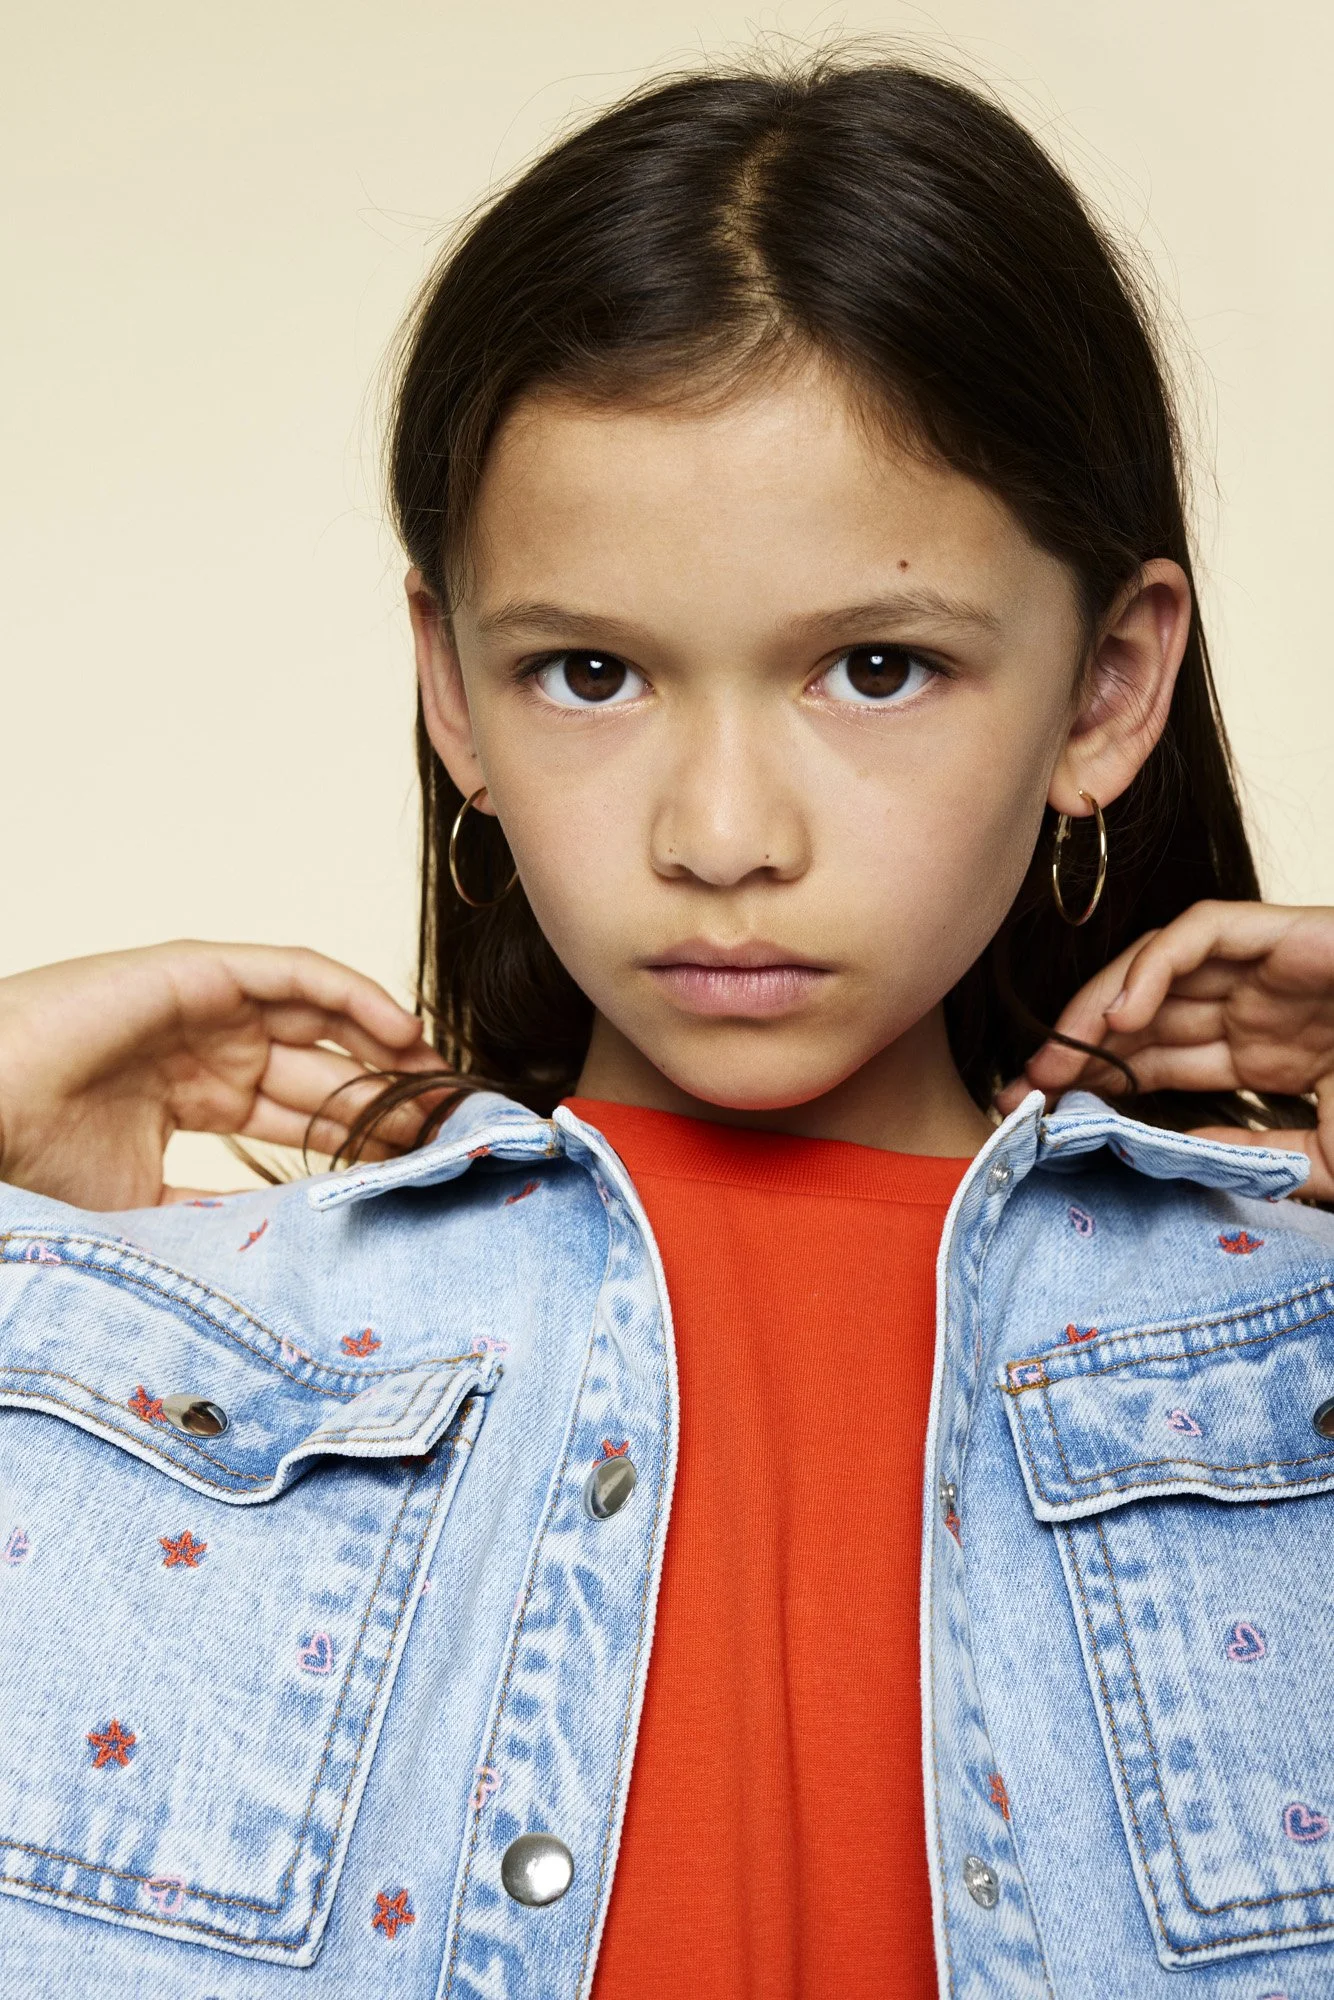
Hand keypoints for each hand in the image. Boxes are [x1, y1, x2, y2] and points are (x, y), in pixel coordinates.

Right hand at [0, 942, 444, 1209]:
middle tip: (449, 1129)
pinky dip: (354, 993)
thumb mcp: (151, 1207)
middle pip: (325, 1069)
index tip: (419, 1164)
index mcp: (197, 1097)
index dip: (363, 1136)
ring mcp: (204, 1006)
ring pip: (322, 1019)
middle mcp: (209, 1048)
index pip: (302, 1114)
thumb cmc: (35, 1162)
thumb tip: (290, 1246)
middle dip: (389, 1098)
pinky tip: (402, 1031)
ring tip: (440, 1083)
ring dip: (387, 1047)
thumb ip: (219, 1212)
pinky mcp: (199, 970)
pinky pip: (296, 973)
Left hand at [995, 901, 1333, 1198]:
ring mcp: (1266, 967)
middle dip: (1078, 1047)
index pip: (1159, 1061)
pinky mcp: (1281, 931)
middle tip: (1025, 1085)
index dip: (1100, 1083)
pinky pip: (1197, 933)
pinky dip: (1151, 965)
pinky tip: (1121, 1014)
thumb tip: (1176, 1163)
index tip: (1047, 1115)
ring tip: (1058, 1053)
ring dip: (1097, 1006)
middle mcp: (1254, 1006)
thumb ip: (1256, 1158)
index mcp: (1262, 1054)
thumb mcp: (1325, 1157)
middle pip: (1143, 1016)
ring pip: (1155, 967)